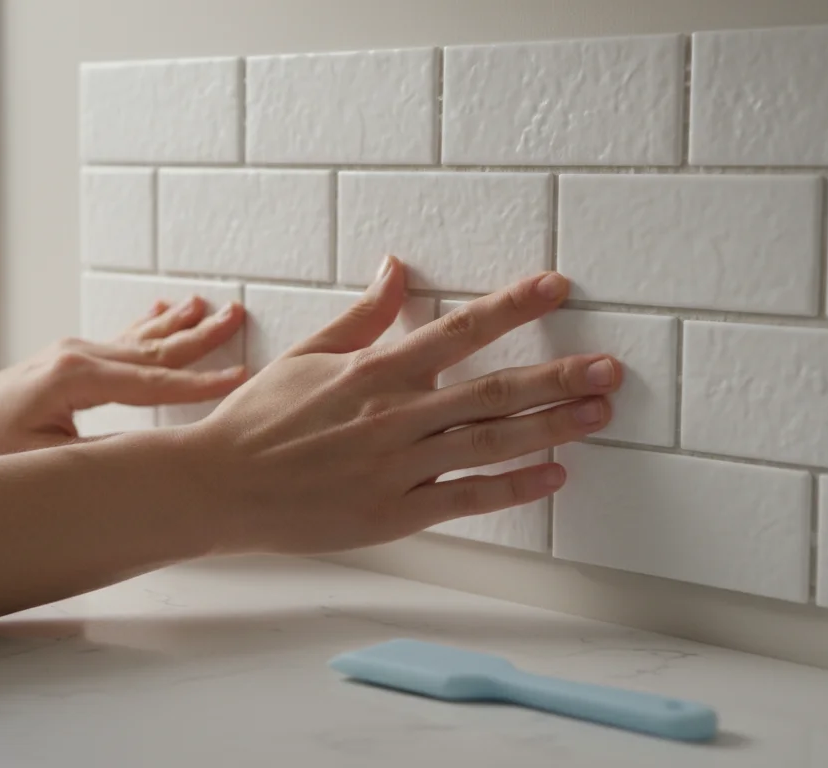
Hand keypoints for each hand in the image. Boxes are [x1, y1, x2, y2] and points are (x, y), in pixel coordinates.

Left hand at [0, 296, 246, 457]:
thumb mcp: (38, 461)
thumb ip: (95, 456)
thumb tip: (146, 460)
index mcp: (77, 379)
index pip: (153, 382)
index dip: (199, 383)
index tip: (240, 376)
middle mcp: (79, 357)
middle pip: (154, 348)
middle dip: (201, 336)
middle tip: (239, 315)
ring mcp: (75, 354)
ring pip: (142, 339)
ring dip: (180, 323)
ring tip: (214, 306)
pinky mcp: (71, 360)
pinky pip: (122, 340)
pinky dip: (149, 324)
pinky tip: (165, 307)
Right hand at [182, 257, 621, 554]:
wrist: (218, 486)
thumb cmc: (259, 419)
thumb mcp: (308, 354)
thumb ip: (364, 316)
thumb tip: (397, 268)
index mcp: (373, 372)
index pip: (457, 330)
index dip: (511, 306)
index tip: (556, 288)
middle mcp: (393, 416)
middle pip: (491, 391)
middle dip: (556, 377)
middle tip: (609, 368)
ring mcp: (395, 467)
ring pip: (489, 444)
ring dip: (550, 427)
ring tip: (598, 413)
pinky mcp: (392, 512)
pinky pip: (465, 499)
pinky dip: (512, 488)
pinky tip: (553, 475)